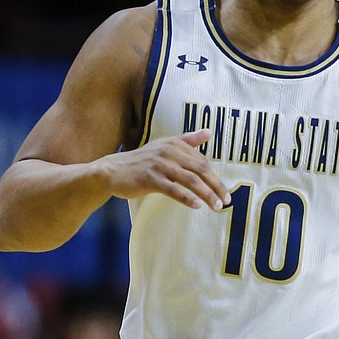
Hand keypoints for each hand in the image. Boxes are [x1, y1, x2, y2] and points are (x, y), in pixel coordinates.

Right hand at [98, 128, 230, 209]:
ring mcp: (159, 165)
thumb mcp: (164, 146)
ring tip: (216, 207)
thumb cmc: (141, 161)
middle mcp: (169, 152)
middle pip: (200, 169)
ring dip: (206, 194)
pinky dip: (187, 197)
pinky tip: (197, 205)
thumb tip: (208, 132)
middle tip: (226, 201)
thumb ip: (187, 140)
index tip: (224, 192)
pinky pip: (173, 189)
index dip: (215, 177)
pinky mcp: (150, 178)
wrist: (112, 171)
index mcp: (175, 144)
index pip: (202, 162)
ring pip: (190, 180)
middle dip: (215, 186)